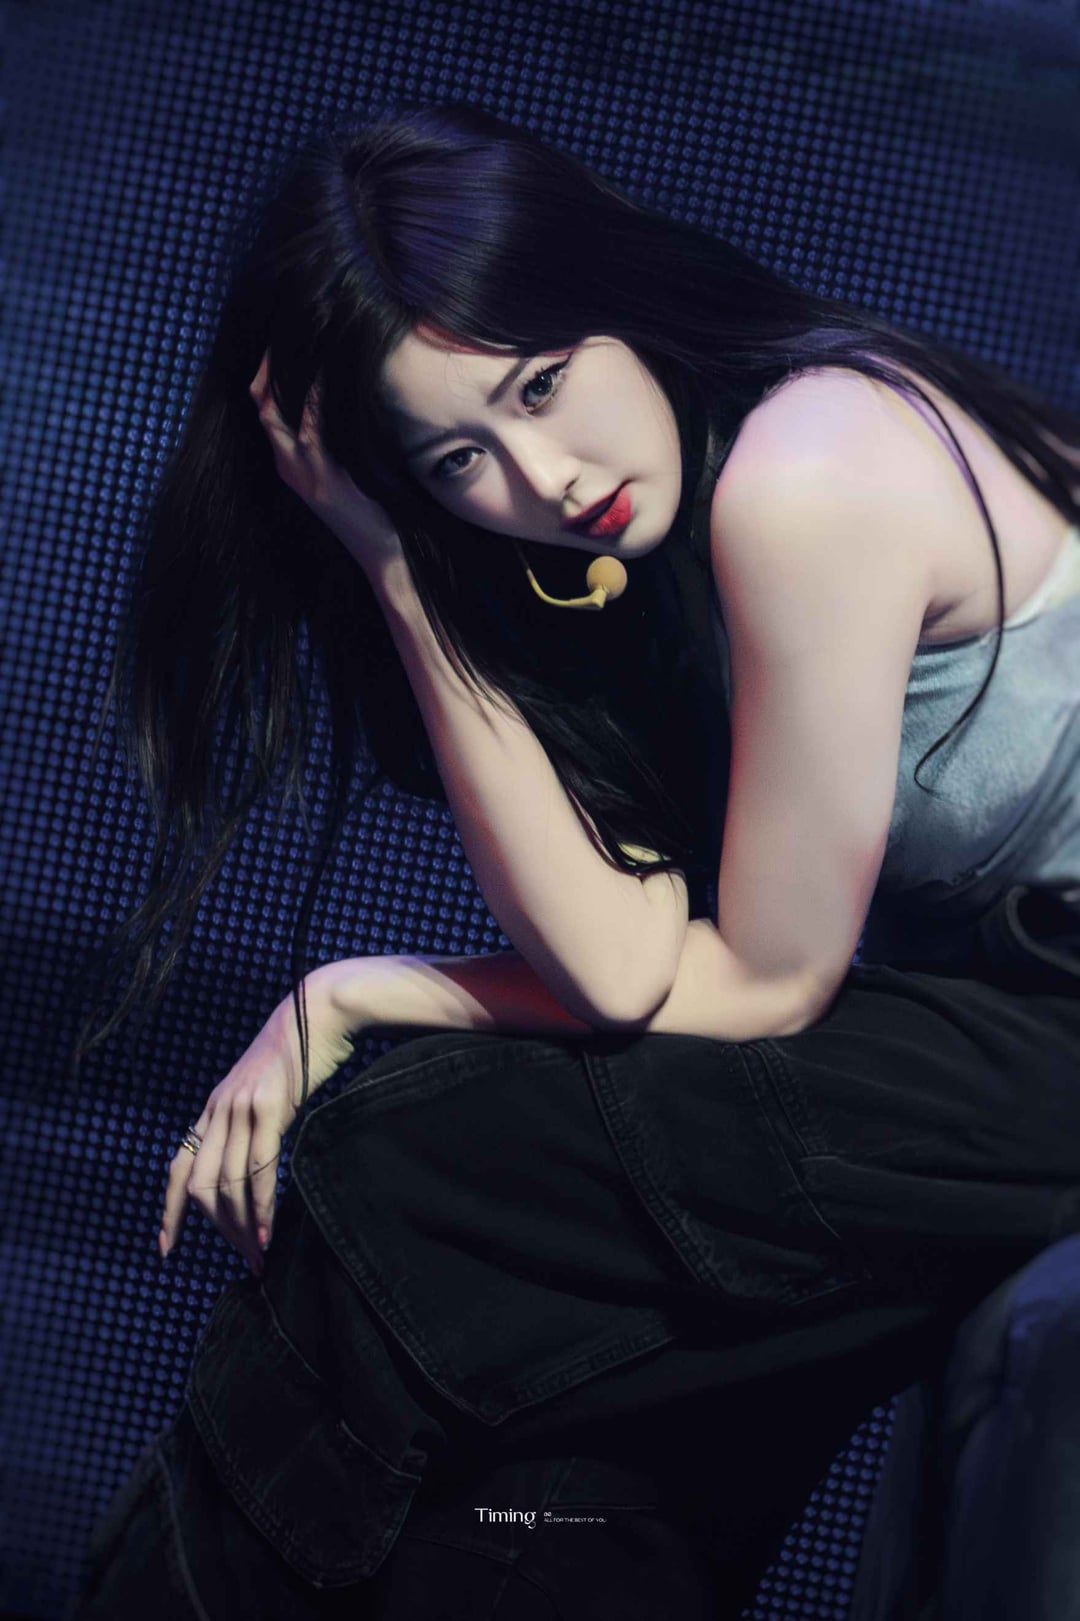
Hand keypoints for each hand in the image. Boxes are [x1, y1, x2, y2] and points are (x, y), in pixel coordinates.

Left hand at [158, 971, 357, 1271]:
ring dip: (242, 1227)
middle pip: (201, 1186)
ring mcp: (242, 1108)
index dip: (170, 1211)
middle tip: (243, 1258)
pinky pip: (258, 1168)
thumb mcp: (266, 1090)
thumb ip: (253, 1122)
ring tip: (258, 1254)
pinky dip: (259, 1206)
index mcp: (214, 1108)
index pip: (179, 1167)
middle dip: (217, 1230)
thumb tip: (256, 1165)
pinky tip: (267, 1230)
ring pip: (229, 1184)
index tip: (165, 1247)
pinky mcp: (269, 1107)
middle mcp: (219, 1109)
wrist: (321, 1009)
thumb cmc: (302, 1052)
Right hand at [249, 351, 405, 576]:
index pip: (265, 407)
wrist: (382, 556)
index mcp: (289, 462)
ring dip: (289, 375)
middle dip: (271, 365)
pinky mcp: (324, 481)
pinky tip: (323, 378)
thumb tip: (342, 395)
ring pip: (278, 414)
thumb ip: (334, 438)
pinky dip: (313, 403)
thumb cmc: (371, 509)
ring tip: (305, 341)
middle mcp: (289, 465)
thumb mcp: (344, 469)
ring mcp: (304, 474)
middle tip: (288, 329)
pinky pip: (310, 434)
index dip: (269, 371)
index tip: (283, 340)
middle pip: (262, 404)